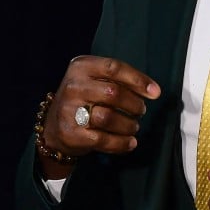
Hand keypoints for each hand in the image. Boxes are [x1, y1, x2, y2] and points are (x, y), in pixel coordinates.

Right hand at [38, 55, 160, 177]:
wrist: (53, 126)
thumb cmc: (84, 98)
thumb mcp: (95, 79)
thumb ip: (120, 80)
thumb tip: (154, 90)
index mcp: (81, 66)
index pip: (114, 68)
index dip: (138, 80)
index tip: (155, 93)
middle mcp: (73, 86)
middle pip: (114, 93)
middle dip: (134, 104)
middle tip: (140, 111)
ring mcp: (69, 110)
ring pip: (109, 117)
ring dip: (129, 124)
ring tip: (134, 126)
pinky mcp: (71, 133)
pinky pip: (103, 139)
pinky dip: (121, 143)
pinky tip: (130, 142)